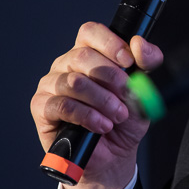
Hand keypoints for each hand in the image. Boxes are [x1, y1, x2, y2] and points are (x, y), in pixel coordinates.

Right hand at [30, 21, 163, 188]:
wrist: (112, 157)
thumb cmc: (123, 121)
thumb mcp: (144, 91)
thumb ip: (146, 64)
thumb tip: (140, 44)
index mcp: (90, 53)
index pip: (91, 32)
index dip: (110, 43)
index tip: (129, 61)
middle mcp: (67, 64)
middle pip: (82, 55)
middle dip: (111, 78)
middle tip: (127, 95)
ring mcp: (51, 84)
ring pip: (74, 81)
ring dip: (102, 101)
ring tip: (117, 116)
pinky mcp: (42, 107)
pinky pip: (62, 104)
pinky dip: (87, 116)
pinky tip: (101, 125)